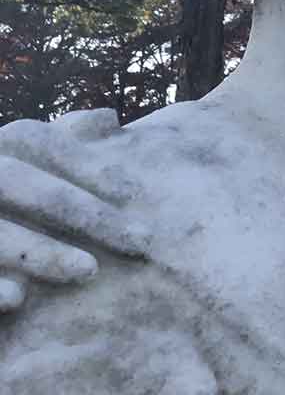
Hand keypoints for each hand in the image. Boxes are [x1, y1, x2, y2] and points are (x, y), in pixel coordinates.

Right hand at [0, 111, 149, 312]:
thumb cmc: (7, 201)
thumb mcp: (24, 162)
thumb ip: (65, 140)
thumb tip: (107, 118)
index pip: (42, 143)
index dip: (91, 166)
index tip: (137, 193)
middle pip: (20, 183)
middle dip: (80, 210)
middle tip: (139, 240)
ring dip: (39, 252)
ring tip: (89, 271)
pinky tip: (18, 299)